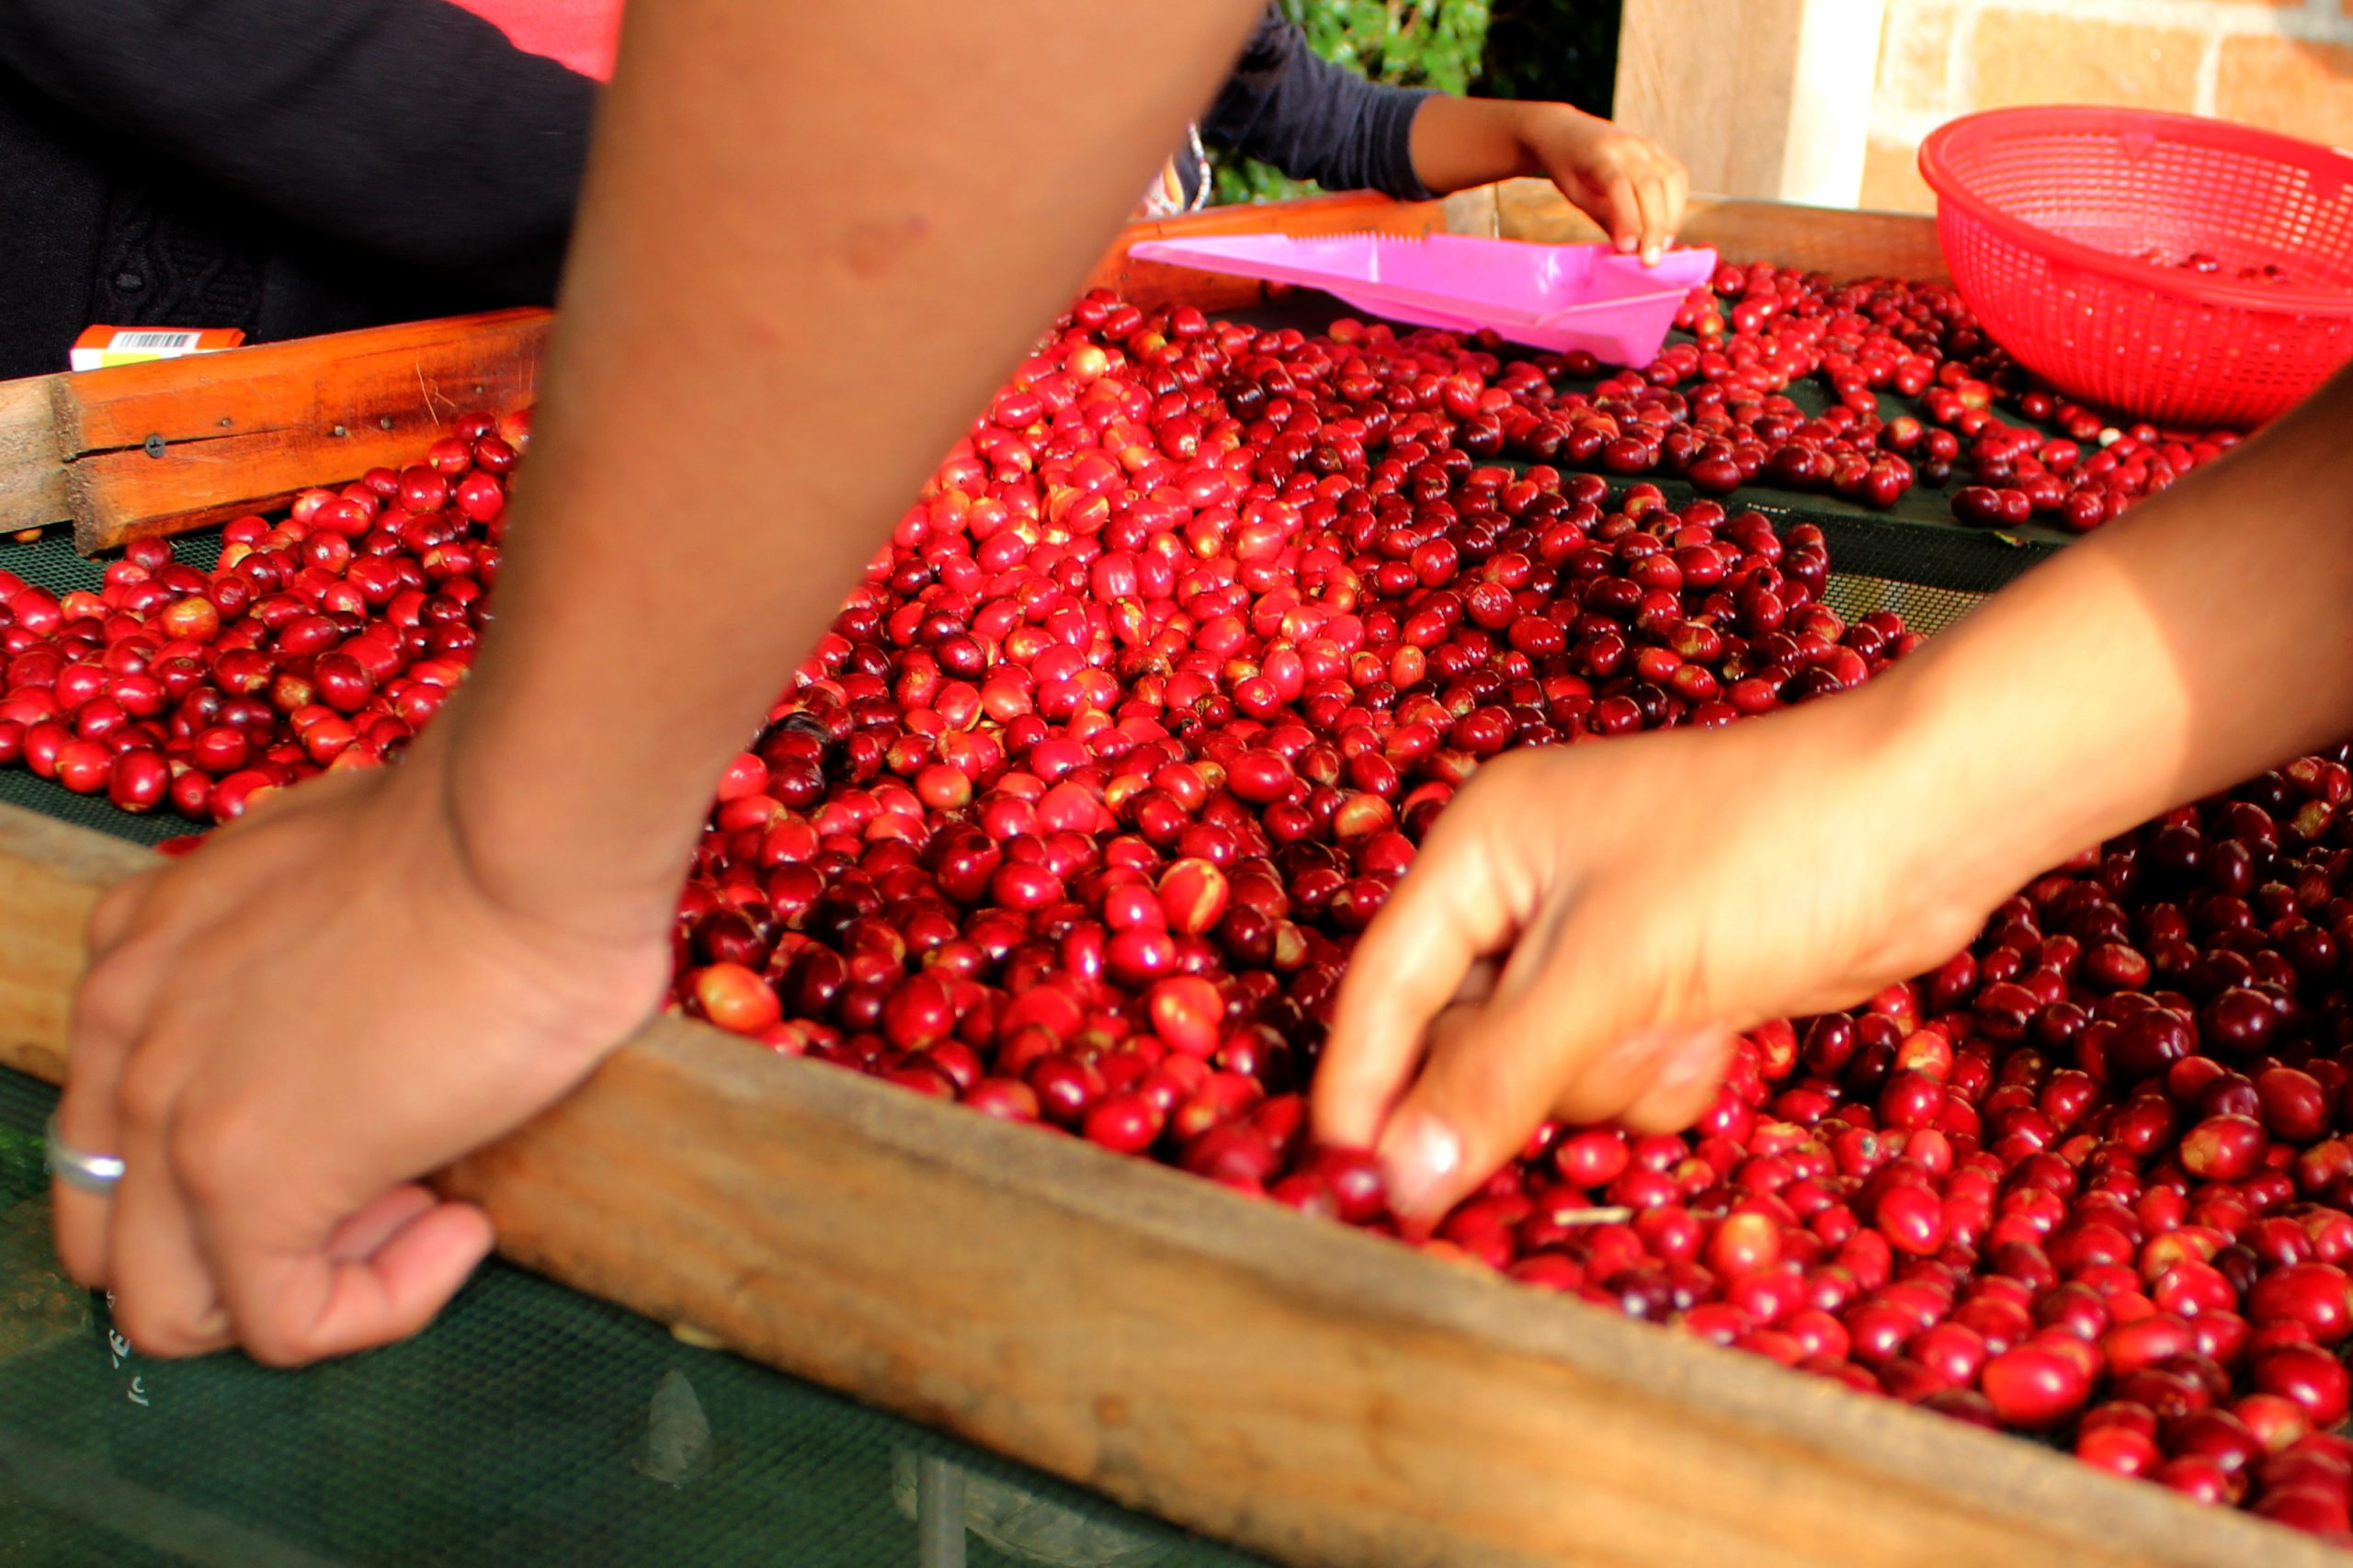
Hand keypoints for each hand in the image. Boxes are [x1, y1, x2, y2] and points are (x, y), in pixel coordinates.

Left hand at [51, 739, 671, 1363]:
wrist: (523, 836)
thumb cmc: (484, 838)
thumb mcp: (336, 881)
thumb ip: (298, 958)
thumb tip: (365, 1017)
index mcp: (139, 956)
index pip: (123, 1126)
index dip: (248, 1153)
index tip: (377, 1111)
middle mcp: (120, 1036)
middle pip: (115, 1231)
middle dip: (245, 1243)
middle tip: (388, 1180)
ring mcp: (172, 1117)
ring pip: (167, 1306)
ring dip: (305, 1280)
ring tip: (425, 1208)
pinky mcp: (250, 1186)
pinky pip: (284, 1327)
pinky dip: (382, 1304)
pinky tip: (464, 1229)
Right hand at [1310, 704, 1991, 1225]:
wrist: (1929, 822)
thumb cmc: (1760, 854)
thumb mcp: (1610, 973)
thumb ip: (1493, 1079)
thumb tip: (1396, 1179)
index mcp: (1479, 847)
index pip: (1382, 989)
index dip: (1361, 1091)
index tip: (1346, 1188)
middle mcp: (1523, 888)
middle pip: (1463, 1042)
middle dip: (1534, 1075)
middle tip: (1606, 1058)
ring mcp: (1596, 935)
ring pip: (1546, 1071)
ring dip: (1614, 1076)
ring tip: (1682, 1022)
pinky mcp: (1661, 977)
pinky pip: (1618, 1069)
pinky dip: (1663, 1073)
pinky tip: (1717, 1028)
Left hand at [1518, 105, 1688, 264]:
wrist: (1569, 131)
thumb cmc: (1569, 167)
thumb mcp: (1575, 194)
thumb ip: (1603, 215)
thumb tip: (1629, 247)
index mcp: (1599, 155)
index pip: (1619, 186)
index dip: (1627, 218)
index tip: (1629, 249)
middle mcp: (1627, 145)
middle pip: (1651, 184)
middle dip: (1656, 226)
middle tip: (1651, 260)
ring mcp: (1647, 144)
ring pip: (1673, 178)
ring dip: (1673, 216)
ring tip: (1662, 246)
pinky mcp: (1658, 149)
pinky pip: (1677, 175)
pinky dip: (1678, 202)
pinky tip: (1668, 225)